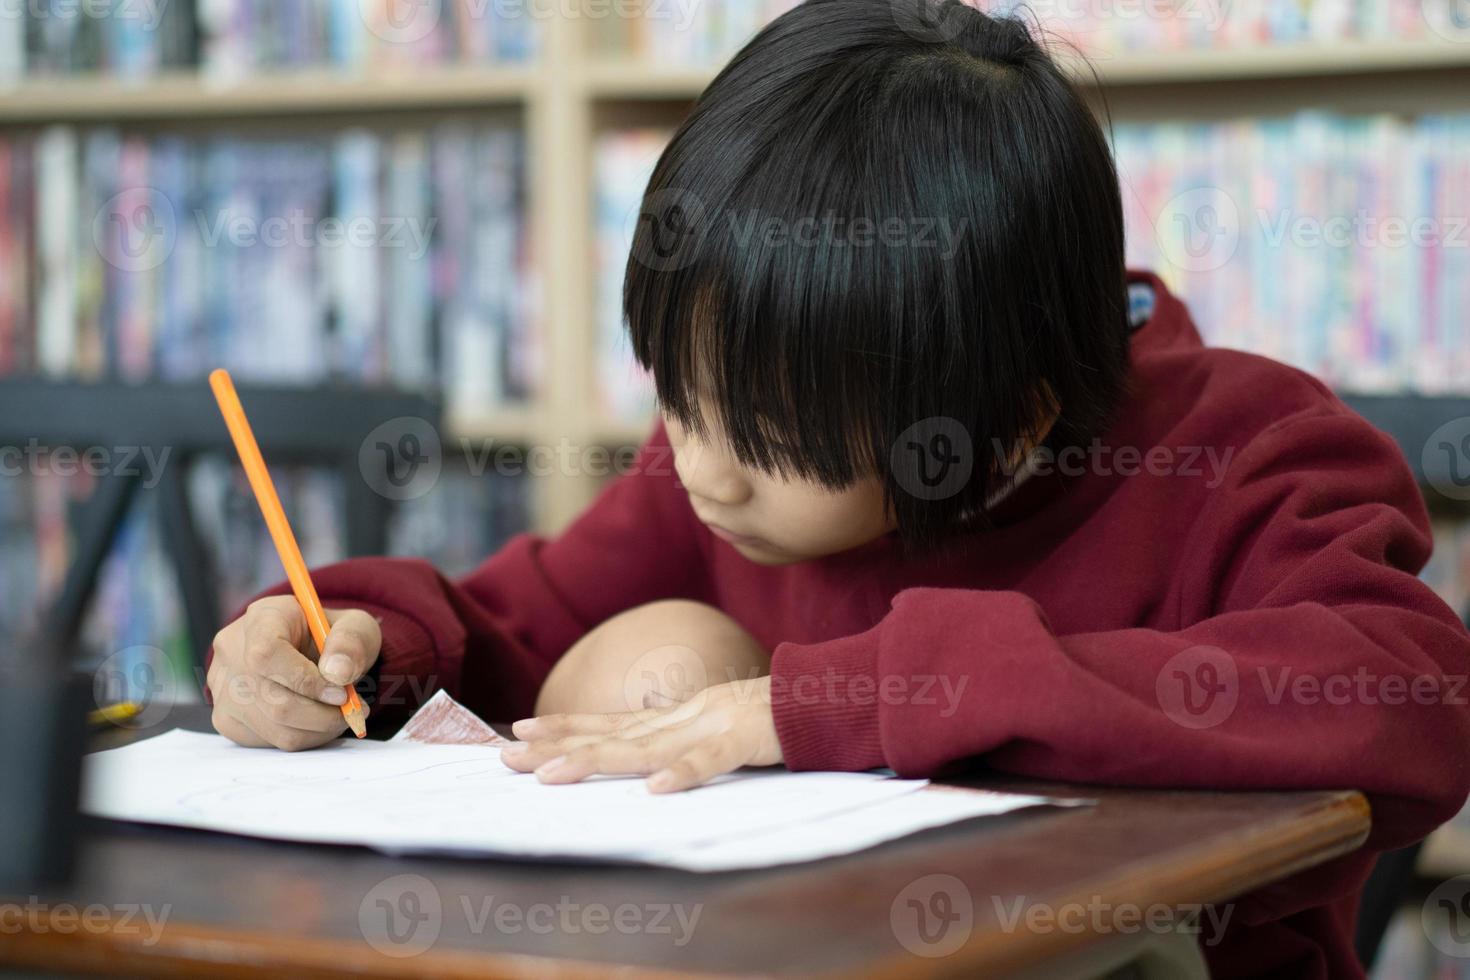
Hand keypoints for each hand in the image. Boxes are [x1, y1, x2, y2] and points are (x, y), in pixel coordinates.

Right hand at [207, 596, 378, 750]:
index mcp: (262, 617)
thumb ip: (352, 641)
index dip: (305, 680)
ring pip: (273, 727)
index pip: (266, 653)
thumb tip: (338, 673)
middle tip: (353, 711)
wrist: (310, 650)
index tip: (341, 692)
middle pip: (271, 699)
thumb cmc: (331, 637)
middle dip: (321, 714)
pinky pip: (268, 741)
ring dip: (317, 729)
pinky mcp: (227, 718)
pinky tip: (318, 721)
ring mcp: (223, 687)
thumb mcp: (355, 626)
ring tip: (340, 715)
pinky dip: (304, 737)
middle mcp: (233, 650)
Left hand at [503, 676, 781, 791]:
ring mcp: (710, 726)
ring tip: (554, 775)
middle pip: (610, 735)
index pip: (608, 723)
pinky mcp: (743, 739)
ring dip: (595, 761)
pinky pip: (711, 761)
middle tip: (506, 757)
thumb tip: (648, 758)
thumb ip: (681, 737)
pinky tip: (657, 789)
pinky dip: (684, 773)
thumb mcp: (715, 725)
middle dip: (556, 746)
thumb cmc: (770, 715)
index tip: (518, 730)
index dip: (563, 726)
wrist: (823, 694)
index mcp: (674, 716)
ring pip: (644, 748)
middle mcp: (681, 718)